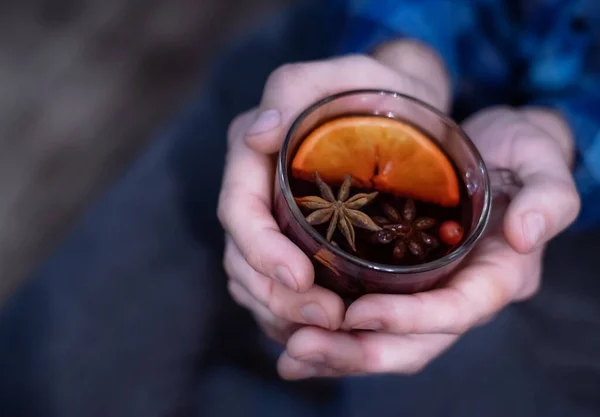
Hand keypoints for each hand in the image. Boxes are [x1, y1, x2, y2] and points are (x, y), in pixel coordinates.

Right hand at [218, 40, 449, 342]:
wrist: (394, 106)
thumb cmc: (370, 88)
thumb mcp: (338, 75)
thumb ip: (293, 90)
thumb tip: (258, 134)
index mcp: (252, 155)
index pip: (239, 211)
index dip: (261, 251)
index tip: (301, 280)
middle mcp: (253, 191)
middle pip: (243, 258)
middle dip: (278, 296)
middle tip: (330, 319)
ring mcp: (270, 221)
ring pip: (254, 282)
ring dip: (284, 314)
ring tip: (332, 330)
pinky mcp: (292, 242)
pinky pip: (276, 289)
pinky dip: (292, 316)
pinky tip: (323, 331)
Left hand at [278, 105, 579, 378]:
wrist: (494, 150)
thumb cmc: (519, 153)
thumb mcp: (539, 160)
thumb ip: (548, 196)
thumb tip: (525, 234)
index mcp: (496, 276)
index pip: (455, 311)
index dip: (409, 319)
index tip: (359, 314)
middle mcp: (459, 293)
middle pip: (412, 342)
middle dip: (358, 351)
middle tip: (302, 348)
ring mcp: (428, 291)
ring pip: (384, 339)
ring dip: (337, 350)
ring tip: (289, 350)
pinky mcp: (402, 280)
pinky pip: (368, 316)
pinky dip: (333, 330)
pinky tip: (293, 329)